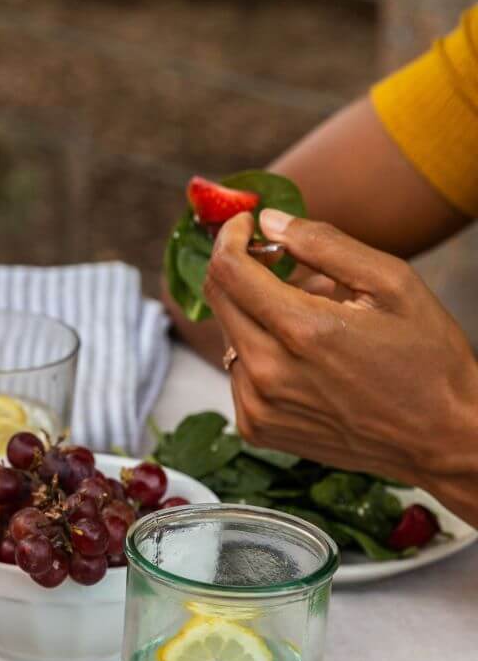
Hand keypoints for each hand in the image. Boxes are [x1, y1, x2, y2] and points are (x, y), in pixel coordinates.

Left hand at [203, 209, 477, 514]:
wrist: (440, 438)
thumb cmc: (427, 358)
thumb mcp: (392, 283)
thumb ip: (325, 245)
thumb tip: (269, 222)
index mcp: (301, 330)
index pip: (229, 270)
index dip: (228, 237)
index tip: (245, 224)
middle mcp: (268, 372)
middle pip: (219, 300)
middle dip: (243, 270)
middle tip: (284, 264)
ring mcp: (257, 406)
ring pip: (231, 336)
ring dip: (258, 315)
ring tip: (314, 317)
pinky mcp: (257, 428)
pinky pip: (238, 374)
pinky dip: (262, 354)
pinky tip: (307, 357)